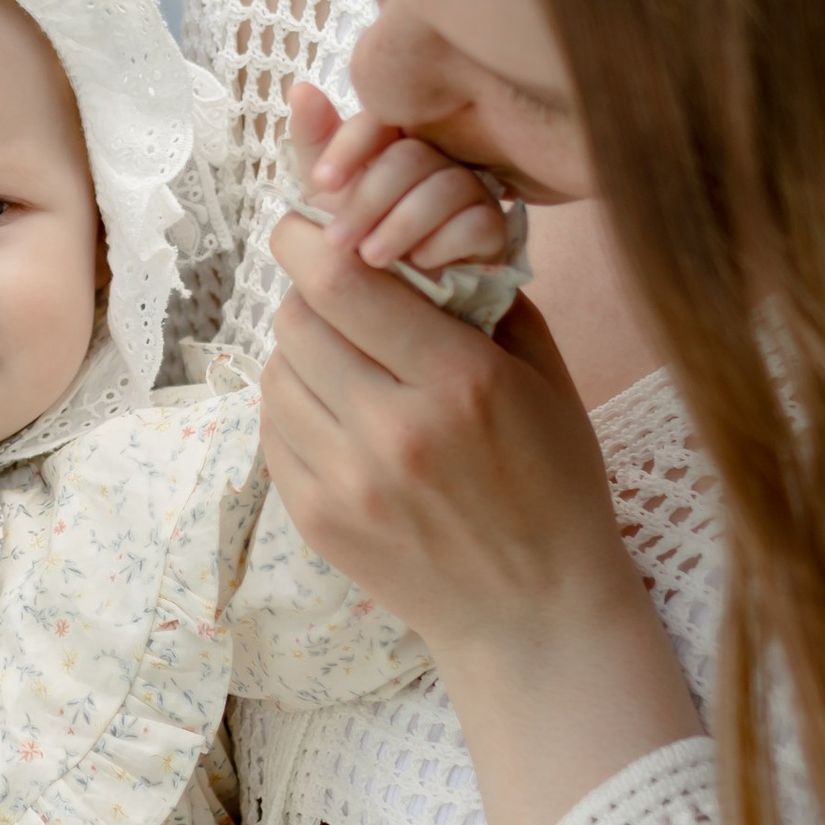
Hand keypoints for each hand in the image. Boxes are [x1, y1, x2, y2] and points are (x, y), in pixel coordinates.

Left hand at [262, 126, 699, 824]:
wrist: (534, 611)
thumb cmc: (551, 478)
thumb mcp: (541, 372)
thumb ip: (474, 289)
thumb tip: (400, 213)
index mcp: (460, 382)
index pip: (343, 278)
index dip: (312, 238)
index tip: (311, 226)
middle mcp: (396, 431)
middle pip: (298, 317)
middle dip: (310, 289)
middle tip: (335, 290)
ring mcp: (349, 481)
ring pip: (277, 370)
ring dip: (302, 349)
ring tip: (349, 361)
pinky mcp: (315, 518)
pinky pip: (273, 426)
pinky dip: (295, 403)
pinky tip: (341, 413)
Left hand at [287, 79, 509, 278]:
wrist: (396, 297)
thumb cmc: (359, 237)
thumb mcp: (326, 196)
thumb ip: (315, 145)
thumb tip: (301, 89)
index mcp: (396, 142)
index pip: (382, 120)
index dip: (351, 144)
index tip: (322, 182)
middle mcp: (438, 158)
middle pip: (412, 156)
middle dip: (368, 199)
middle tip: (337, 240)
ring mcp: (471, 191)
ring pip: (447, 185)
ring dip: (401, 224)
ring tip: (372, 257)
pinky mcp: (493, 229)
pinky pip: (479, 222)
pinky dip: (444, 242)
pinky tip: (420, 262)